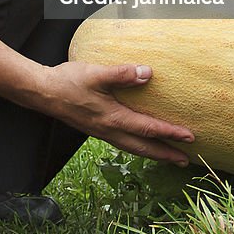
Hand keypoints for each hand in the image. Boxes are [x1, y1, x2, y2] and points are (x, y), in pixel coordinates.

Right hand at [39, 61, 194, 165]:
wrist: (43, 92)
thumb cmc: (69, 82)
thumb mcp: (97, 74)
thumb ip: (122, 73)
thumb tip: (147, 73)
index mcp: (113, 118)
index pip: (148, 129)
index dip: (170, 133)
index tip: (190, 137)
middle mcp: (109, 130)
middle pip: (143, 148)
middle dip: (166, 154)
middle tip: (185, 160)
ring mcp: (102, 132)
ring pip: (133, 148)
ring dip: (152, 153)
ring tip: (168, 156)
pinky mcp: (96, 129)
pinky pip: (123, 142)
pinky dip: (137, 146)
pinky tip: (139, 141)